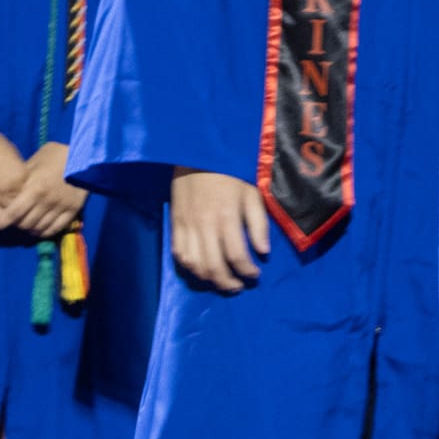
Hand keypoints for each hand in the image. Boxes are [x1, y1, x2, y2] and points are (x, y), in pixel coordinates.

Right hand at [0, 119, 25, 221]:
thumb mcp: (13, 156)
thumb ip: (20, 172)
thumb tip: (24, 182)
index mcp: (22, 175)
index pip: (34, 194)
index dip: (35, 198)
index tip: (37, 201)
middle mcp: (9, 188)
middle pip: (24, 208)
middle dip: (28, 211)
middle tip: (30, 214)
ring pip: (9, 216)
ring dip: (14, 219)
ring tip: (17, 220)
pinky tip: (1, 221)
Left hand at [0, 142, 87, 239]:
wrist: (87, 155)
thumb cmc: (58, 154)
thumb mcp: (36, 160)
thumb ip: (23, 177)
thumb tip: (10, 188)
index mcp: (35, 188)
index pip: (13, 213)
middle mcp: (47, 201)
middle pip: (25, 224)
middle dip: (15, 225)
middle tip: (11, 222)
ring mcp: (61, 207)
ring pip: (39, 229)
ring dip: (29, 230)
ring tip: (25, 226)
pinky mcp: (73, 210)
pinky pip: (56, 229)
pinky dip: (45, 232)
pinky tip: (39, 229)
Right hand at [170, 169, 270, 291]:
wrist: (198, 152)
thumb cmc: (231, 171)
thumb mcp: (252, 191)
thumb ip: (258, 223)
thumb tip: (263, 252)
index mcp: (226, 216)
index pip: (236, 255)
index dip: (247, 271)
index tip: (256, 274)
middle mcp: (204, 225)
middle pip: (213, 266)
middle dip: (228, 283)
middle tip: (239, 286)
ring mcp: (186, 225)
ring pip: (194, 265)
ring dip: (208, 279)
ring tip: (222, 281)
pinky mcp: (174, 223)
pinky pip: (178, 254)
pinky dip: (189, 267)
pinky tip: (201, 270)